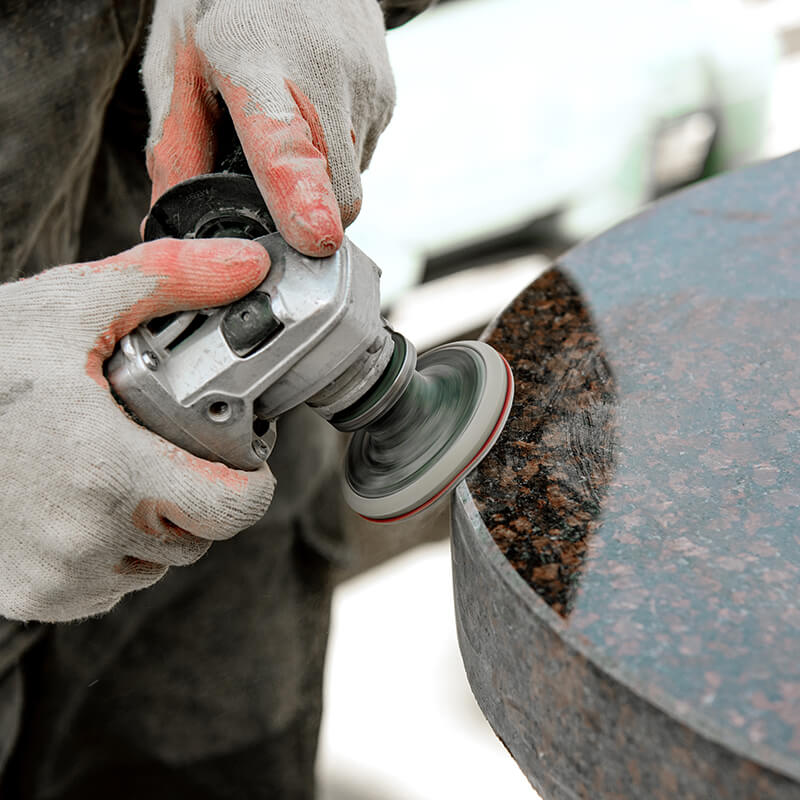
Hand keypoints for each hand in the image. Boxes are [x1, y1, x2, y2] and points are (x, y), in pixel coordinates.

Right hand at [0, 239, 274, 621]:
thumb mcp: (71, 307)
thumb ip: (170, 280)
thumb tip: (247, 264)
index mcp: (109, 473)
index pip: (234, 509)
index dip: (251, 483)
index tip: (243, 459)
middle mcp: (86, 540)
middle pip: (199, 534)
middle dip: (201, 493)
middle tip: (173, 449)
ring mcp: (56, 576)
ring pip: (156, 563)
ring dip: (157, 524)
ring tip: (120, 469)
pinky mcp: (29, 596)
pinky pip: (108, 585)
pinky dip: (112, 550)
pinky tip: (84, 503)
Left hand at [142, 0, 395, 255]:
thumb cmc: (220, 12)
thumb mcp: (177, 66)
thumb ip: (176, 149)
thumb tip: (167, 226)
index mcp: (252, 61)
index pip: (284, 141)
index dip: (301, 197)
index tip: (316, 236)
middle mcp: (322, 72)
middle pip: (334, 194)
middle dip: (307, 213)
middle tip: (268, 181)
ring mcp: (364, 84)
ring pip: (352, 184)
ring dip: (322, 183)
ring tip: (289, 128)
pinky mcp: (387, 94)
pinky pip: (364, 158)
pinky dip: (337, 158)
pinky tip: (313, 115)